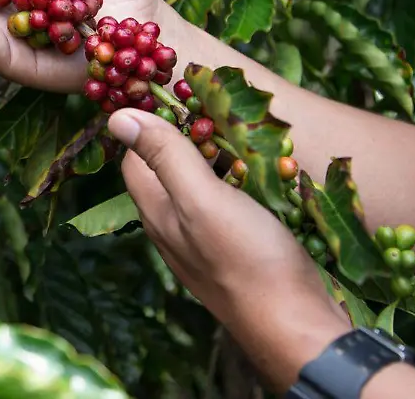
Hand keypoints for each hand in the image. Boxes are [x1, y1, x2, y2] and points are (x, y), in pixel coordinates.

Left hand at [106, 108, 352, 390]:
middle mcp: (175, 225)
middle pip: (168, 167)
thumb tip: (117, 116)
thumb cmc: (247, 260)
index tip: (174, 91)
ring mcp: (208, 238)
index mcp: (157, 211)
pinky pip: (231, 202)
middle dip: (188, 134)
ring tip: (244, 127)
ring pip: (202, 184)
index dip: (147, 122)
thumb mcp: (202, 199)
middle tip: (218, 104)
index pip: (134, 156)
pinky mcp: (239, 245)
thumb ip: (164, 156)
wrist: (297, 324)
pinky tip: (265, 167)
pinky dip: (242, 179)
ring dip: (218, 156)